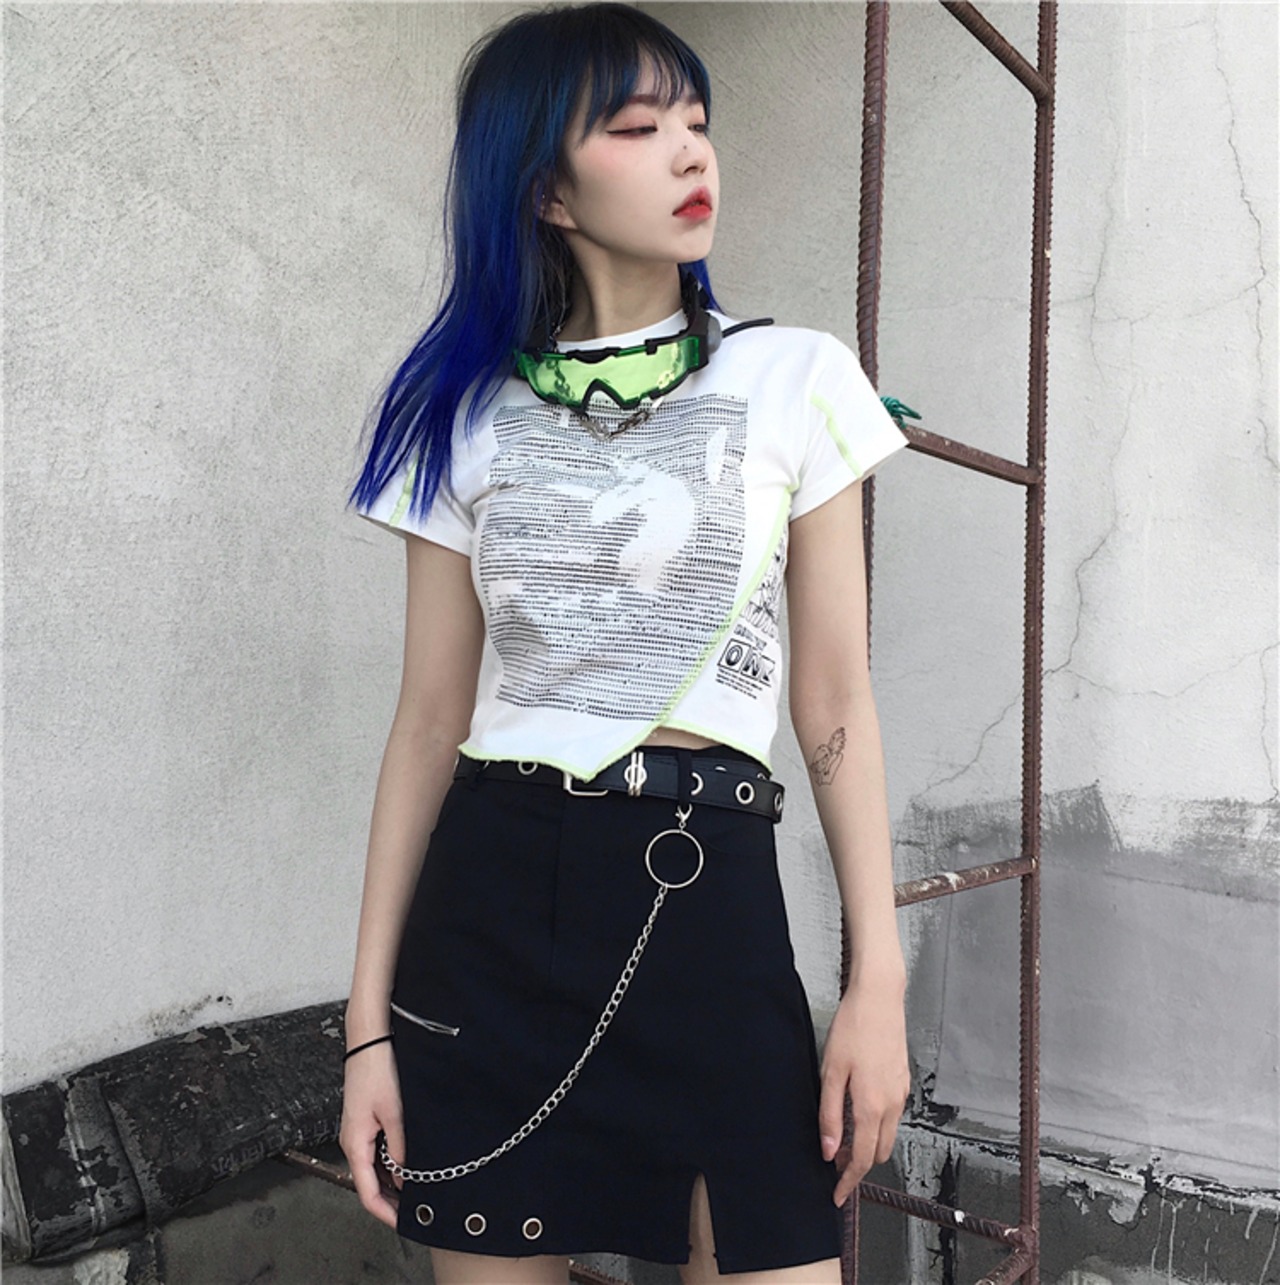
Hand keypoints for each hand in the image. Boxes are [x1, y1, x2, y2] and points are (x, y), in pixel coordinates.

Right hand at [339, 1042, 405, 1227]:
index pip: (366, 1192)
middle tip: (415, 1211)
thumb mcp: (394, 1112)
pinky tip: (407, 1165)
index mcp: (355, 1144)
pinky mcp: (365, 1120)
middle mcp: (353, 1141)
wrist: (370, 1039)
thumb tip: (405, 1175)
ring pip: (373, 1167)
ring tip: (415, 1192)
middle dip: (390, 1200)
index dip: (384, 1212)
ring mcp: (358, 1131)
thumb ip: (400, 1146)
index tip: (403, 1223)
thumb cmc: (378, 1070)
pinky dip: (390, 1163)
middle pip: (368, 1183)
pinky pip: (376, 1151)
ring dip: (391, 1182)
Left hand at [817, 972, 910, 1207]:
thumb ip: (831, 1114)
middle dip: (858, 1166)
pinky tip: (858, 1113)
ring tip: (843, 1140)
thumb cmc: (853, 1028)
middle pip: (878, 1153)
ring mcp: (900, 1092)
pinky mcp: (903, 1081)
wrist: (880, 998)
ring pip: (887, 1135)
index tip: (837, 1195)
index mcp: (872, 1105)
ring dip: (868, 1146)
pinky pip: (891, 1116)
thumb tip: (829, 1150)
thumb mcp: (831, 1071)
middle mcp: (892, 1104)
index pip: (862, 1158)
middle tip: (834, 1165)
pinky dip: (876, 1126)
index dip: (849, 1181)